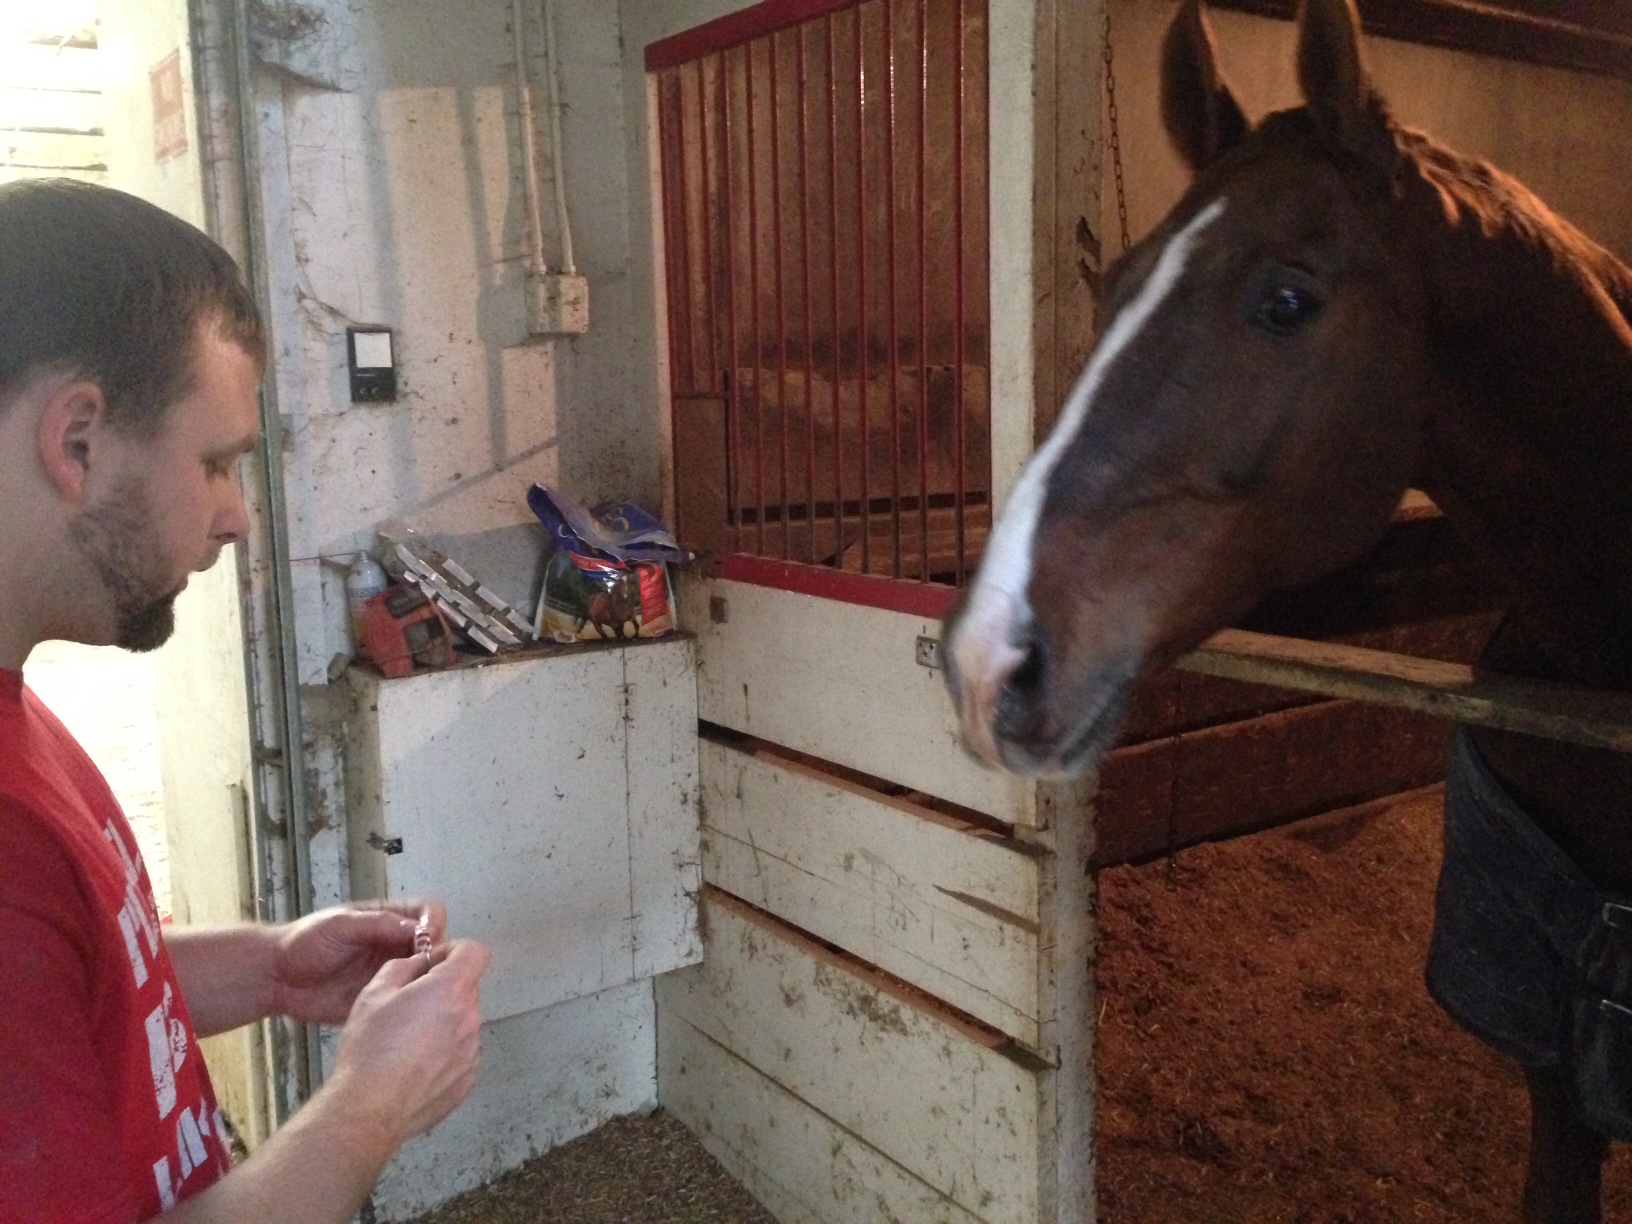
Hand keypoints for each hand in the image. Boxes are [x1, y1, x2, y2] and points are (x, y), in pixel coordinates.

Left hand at [272, 900, 448, 1023]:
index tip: (431, 938)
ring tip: (431, 991)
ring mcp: (390, 972)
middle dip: (441, 953)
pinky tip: (417, 1009)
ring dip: (433, 978)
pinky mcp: (382, 997)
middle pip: (435, 943)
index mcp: (388, 919)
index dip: (435, 921)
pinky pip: (407, 998)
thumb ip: (376, 924)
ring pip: (426, 972)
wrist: (276, 979)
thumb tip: (417, 928)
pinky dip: (416, 1002)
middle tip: (433, 970)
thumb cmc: (305, 943)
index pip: (427, 912)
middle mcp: (395, 944)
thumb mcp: (340, 925)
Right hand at [327, 939, 491, 1145]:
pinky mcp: (468, 1079)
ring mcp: (473, 1051)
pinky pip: (461, 1053)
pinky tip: (415, 1067)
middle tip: (408, 1008)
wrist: (371, 1108)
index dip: (454, 952)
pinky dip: (445, 1053)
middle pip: (466, 989)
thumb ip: (405, 966)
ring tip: (408, 1043)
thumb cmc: (370, 1047)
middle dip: (443, 990)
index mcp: (451, 990)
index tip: (432, 965)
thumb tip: (423, 963)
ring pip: (463, 1022)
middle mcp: (471, 1017)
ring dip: (444, 1023)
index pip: (476, 952)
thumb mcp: (374, 992)